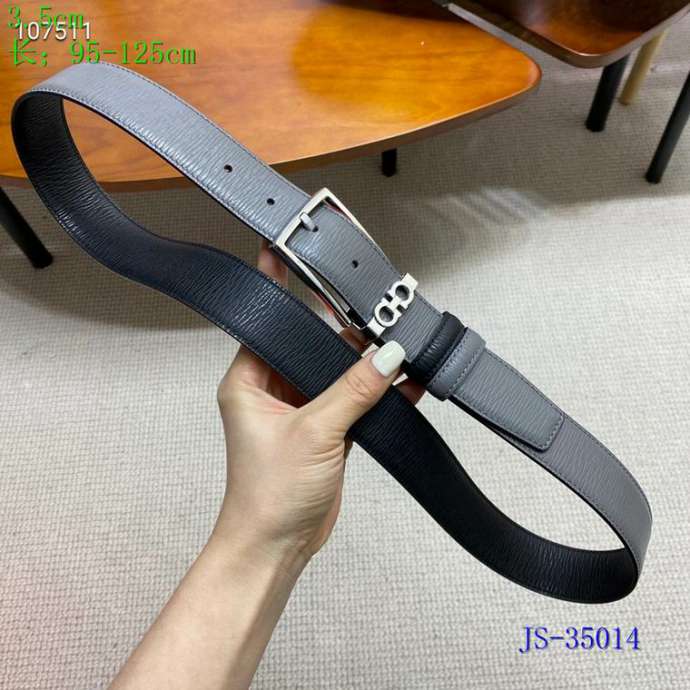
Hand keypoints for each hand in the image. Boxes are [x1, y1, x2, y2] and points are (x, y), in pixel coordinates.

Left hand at [214, 241, 423, 568]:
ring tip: (399, 338)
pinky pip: (354, 397)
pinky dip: (377, 389)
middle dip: (342, 326)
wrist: (277, 547)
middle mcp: (273, 387)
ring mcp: (302, 407)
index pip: (269, 320)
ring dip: (365, 359)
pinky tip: (406, 379)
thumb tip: (388, 354)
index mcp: (249, 379)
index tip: (290, 248)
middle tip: (374, 304)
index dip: (282, 286)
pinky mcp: (326, 428)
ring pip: (336, 369)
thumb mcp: (313, 433)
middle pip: (311, 341)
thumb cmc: (269, 494)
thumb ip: (352, 390)